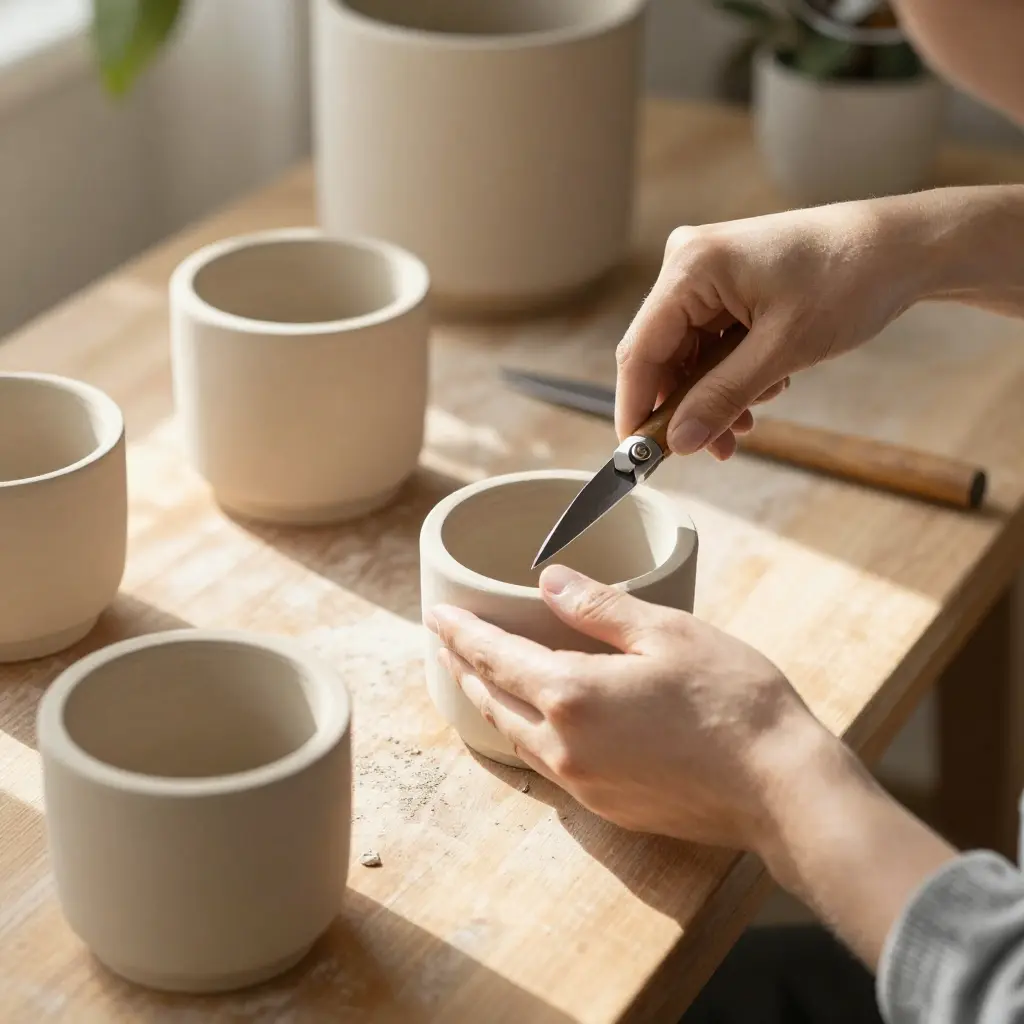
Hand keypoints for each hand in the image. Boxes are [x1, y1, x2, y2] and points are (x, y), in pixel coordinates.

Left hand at [425, 564, 835, 853]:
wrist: (782, 789)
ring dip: (490, 701)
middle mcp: (563, 747)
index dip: (460, 632)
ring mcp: (582, 784)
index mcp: (571, 695)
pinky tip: (537, 719)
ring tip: (478, 676)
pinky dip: (526, 731)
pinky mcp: (606, 808)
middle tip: (449, 639)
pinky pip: (546, 763)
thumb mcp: (666, 632)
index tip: (435, 614)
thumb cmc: (732, 701)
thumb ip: (599, 607)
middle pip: (492, 699)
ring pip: (514, 735)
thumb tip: (548, 580)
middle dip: (464, 666)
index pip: (493, 656)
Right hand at [616, 197, 932, 458]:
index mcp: (691, 267)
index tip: (638, 455)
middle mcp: (689, 264)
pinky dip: (729, 376)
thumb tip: (679, 442)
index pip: (640, 350)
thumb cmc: (849, 279)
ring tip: (749, 422)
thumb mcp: (782, 349)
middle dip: (686, 407)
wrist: (901, 248)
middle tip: (712, 449)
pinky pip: (709, 344)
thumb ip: (722, 397)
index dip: (635, 407)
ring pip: (687, 356)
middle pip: (661, 356)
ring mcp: (708, 274)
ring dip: (713, 396)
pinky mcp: (727, 286)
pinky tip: (763, 389)